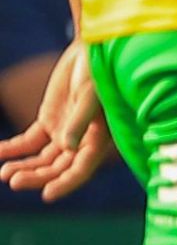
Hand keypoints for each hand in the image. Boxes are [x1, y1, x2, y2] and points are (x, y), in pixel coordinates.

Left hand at [0, 42, 114, 201]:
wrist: (90, 49)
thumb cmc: (98, 71)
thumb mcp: (90, 94)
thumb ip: (79, 120)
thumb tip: (67, 147)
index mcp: (99, 138)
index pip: (82, 168)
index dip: (66, 183)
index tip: (47, 195)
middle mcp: (81, 140)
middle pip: (57, 168)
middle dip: (36, 177)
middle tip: (12, 179)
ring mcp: (63, 132)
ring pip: (41, 160)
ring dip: (23, 167)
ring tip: (3, 172)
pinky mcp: (48, 120)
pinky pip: (28, 142)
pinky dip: (12, 149)